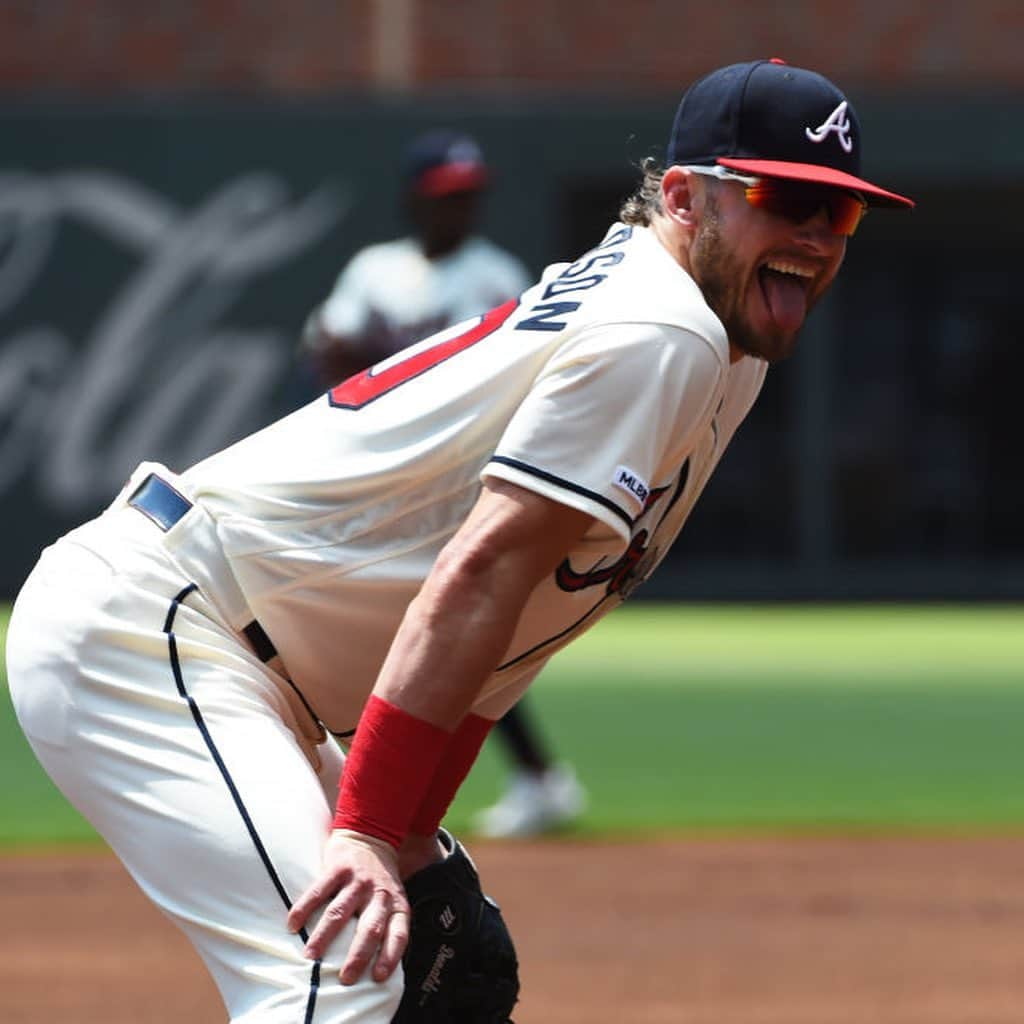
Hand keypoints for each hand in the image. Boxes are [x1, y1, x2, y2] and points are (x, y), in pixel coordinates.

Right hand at [287, 830, 410, 983]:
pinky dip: (304, 909)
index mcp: (396, 904)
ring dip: (324, 937)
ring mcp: (358, 880)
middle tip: (344, 978)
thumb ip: (386, 926)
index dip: (389, 956)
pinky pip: (319, 891)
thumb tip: (375, 970)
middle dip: (357, 955)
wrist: (371, 835)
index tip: (376, 978)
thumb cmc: (379, 880)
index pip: (398, 934)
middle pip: (370, 928)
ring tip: (310, 957)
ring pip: (340, 912)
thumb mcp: (393, 900)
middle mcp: (379, 893)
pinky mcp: (339, 868)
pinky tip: (292, 924)